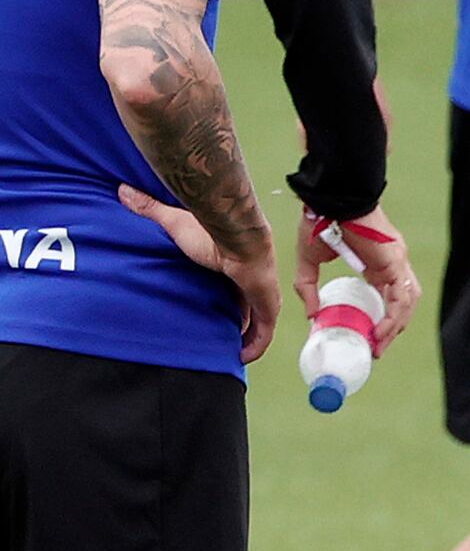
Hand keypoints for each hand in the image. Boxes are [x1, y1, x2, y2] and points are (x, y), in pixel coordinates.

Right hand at [120, 183, 276, 361]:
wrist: (235, 233)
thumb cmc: (209, 228)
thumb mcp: (174, 222)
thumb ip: (150, 209)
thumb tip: (123, 191)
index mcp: (230, 266)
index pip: (228, 289)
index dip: (221, 304)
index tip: (207, 316)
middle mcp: (248, 282)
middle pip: (242, 310)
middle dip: (231, 326)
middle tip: (214, 343)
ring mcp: (260, 294)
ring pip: (255, 324)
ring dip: (242, 339)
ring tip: (225, 354)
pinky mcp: (266, 304)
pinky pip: (264, 332)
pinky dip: (255, 346)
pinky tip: (242, 359)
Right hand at [299, 206, 420, 347]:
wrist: (330, 198)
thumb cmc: (320, 222)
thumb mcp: (308, 261)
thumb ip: (308, 287)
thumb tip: (311, 314)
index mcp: (377, 264)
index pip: (388, 297)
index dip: (382, 319)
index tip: (369, 338)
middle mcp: (393, 264)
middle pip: (402, 304)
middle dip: (390, 328)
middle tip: (375, 348)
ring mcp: (398, 262)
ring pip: (406, 303)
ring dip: (394, 327)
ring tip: (378, 345)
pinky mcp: (396, 262)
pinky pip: (401, 297)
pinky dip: (393, 316)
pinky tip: (380, 332)